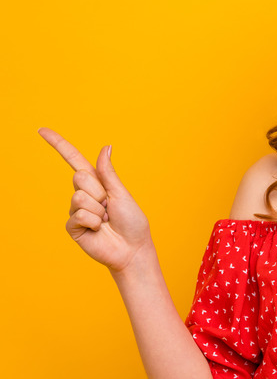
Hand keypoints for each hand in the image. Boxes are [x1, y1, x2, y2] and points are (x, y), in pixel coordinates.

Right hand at [39, 128, 151, 272]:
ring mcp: (76, 210)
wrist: (132, 249)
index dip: (58, 145)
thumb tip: (106, 146)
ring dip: (99, 210)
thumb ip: (108, 173)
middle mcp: (83, 194)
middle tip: (110, 206)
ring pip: (79, 197)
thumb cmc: (132, 222)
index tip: (41, 130)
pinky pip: (79, 215)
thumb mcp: (121, 193)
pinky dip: (94, 222)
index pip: (74, 160)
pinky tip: (99, 230)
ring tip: (106, 220)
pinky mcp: (73, 226)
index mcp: (97, 183)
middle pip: (80, 177)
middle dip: (100, 191)